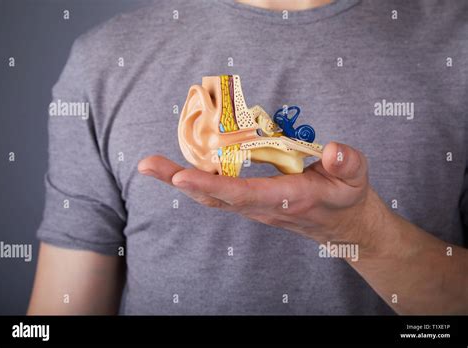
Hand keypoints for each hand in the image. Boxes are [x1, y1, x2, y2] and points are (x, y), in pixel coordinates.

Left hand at [138, 142, 387, 247]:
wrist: (343, 225)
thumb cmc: (347, 197)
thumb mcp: (356, 177)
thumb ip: (347, 163)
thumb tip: (332, 151)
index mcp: (288, 198)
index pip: (244, 194)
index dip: (212, 185)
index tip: (182, 174)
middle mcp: (263, 206)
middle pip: (215, 196)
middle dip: (179, 181)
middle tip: (147, 164)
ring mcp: (254, 207)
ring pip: (212, 197)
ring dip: (180, 181)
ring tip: (151, 165)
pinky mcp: (251, 203)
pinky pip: (218, 194)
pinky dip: (195, 182)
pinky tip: (178, 169)